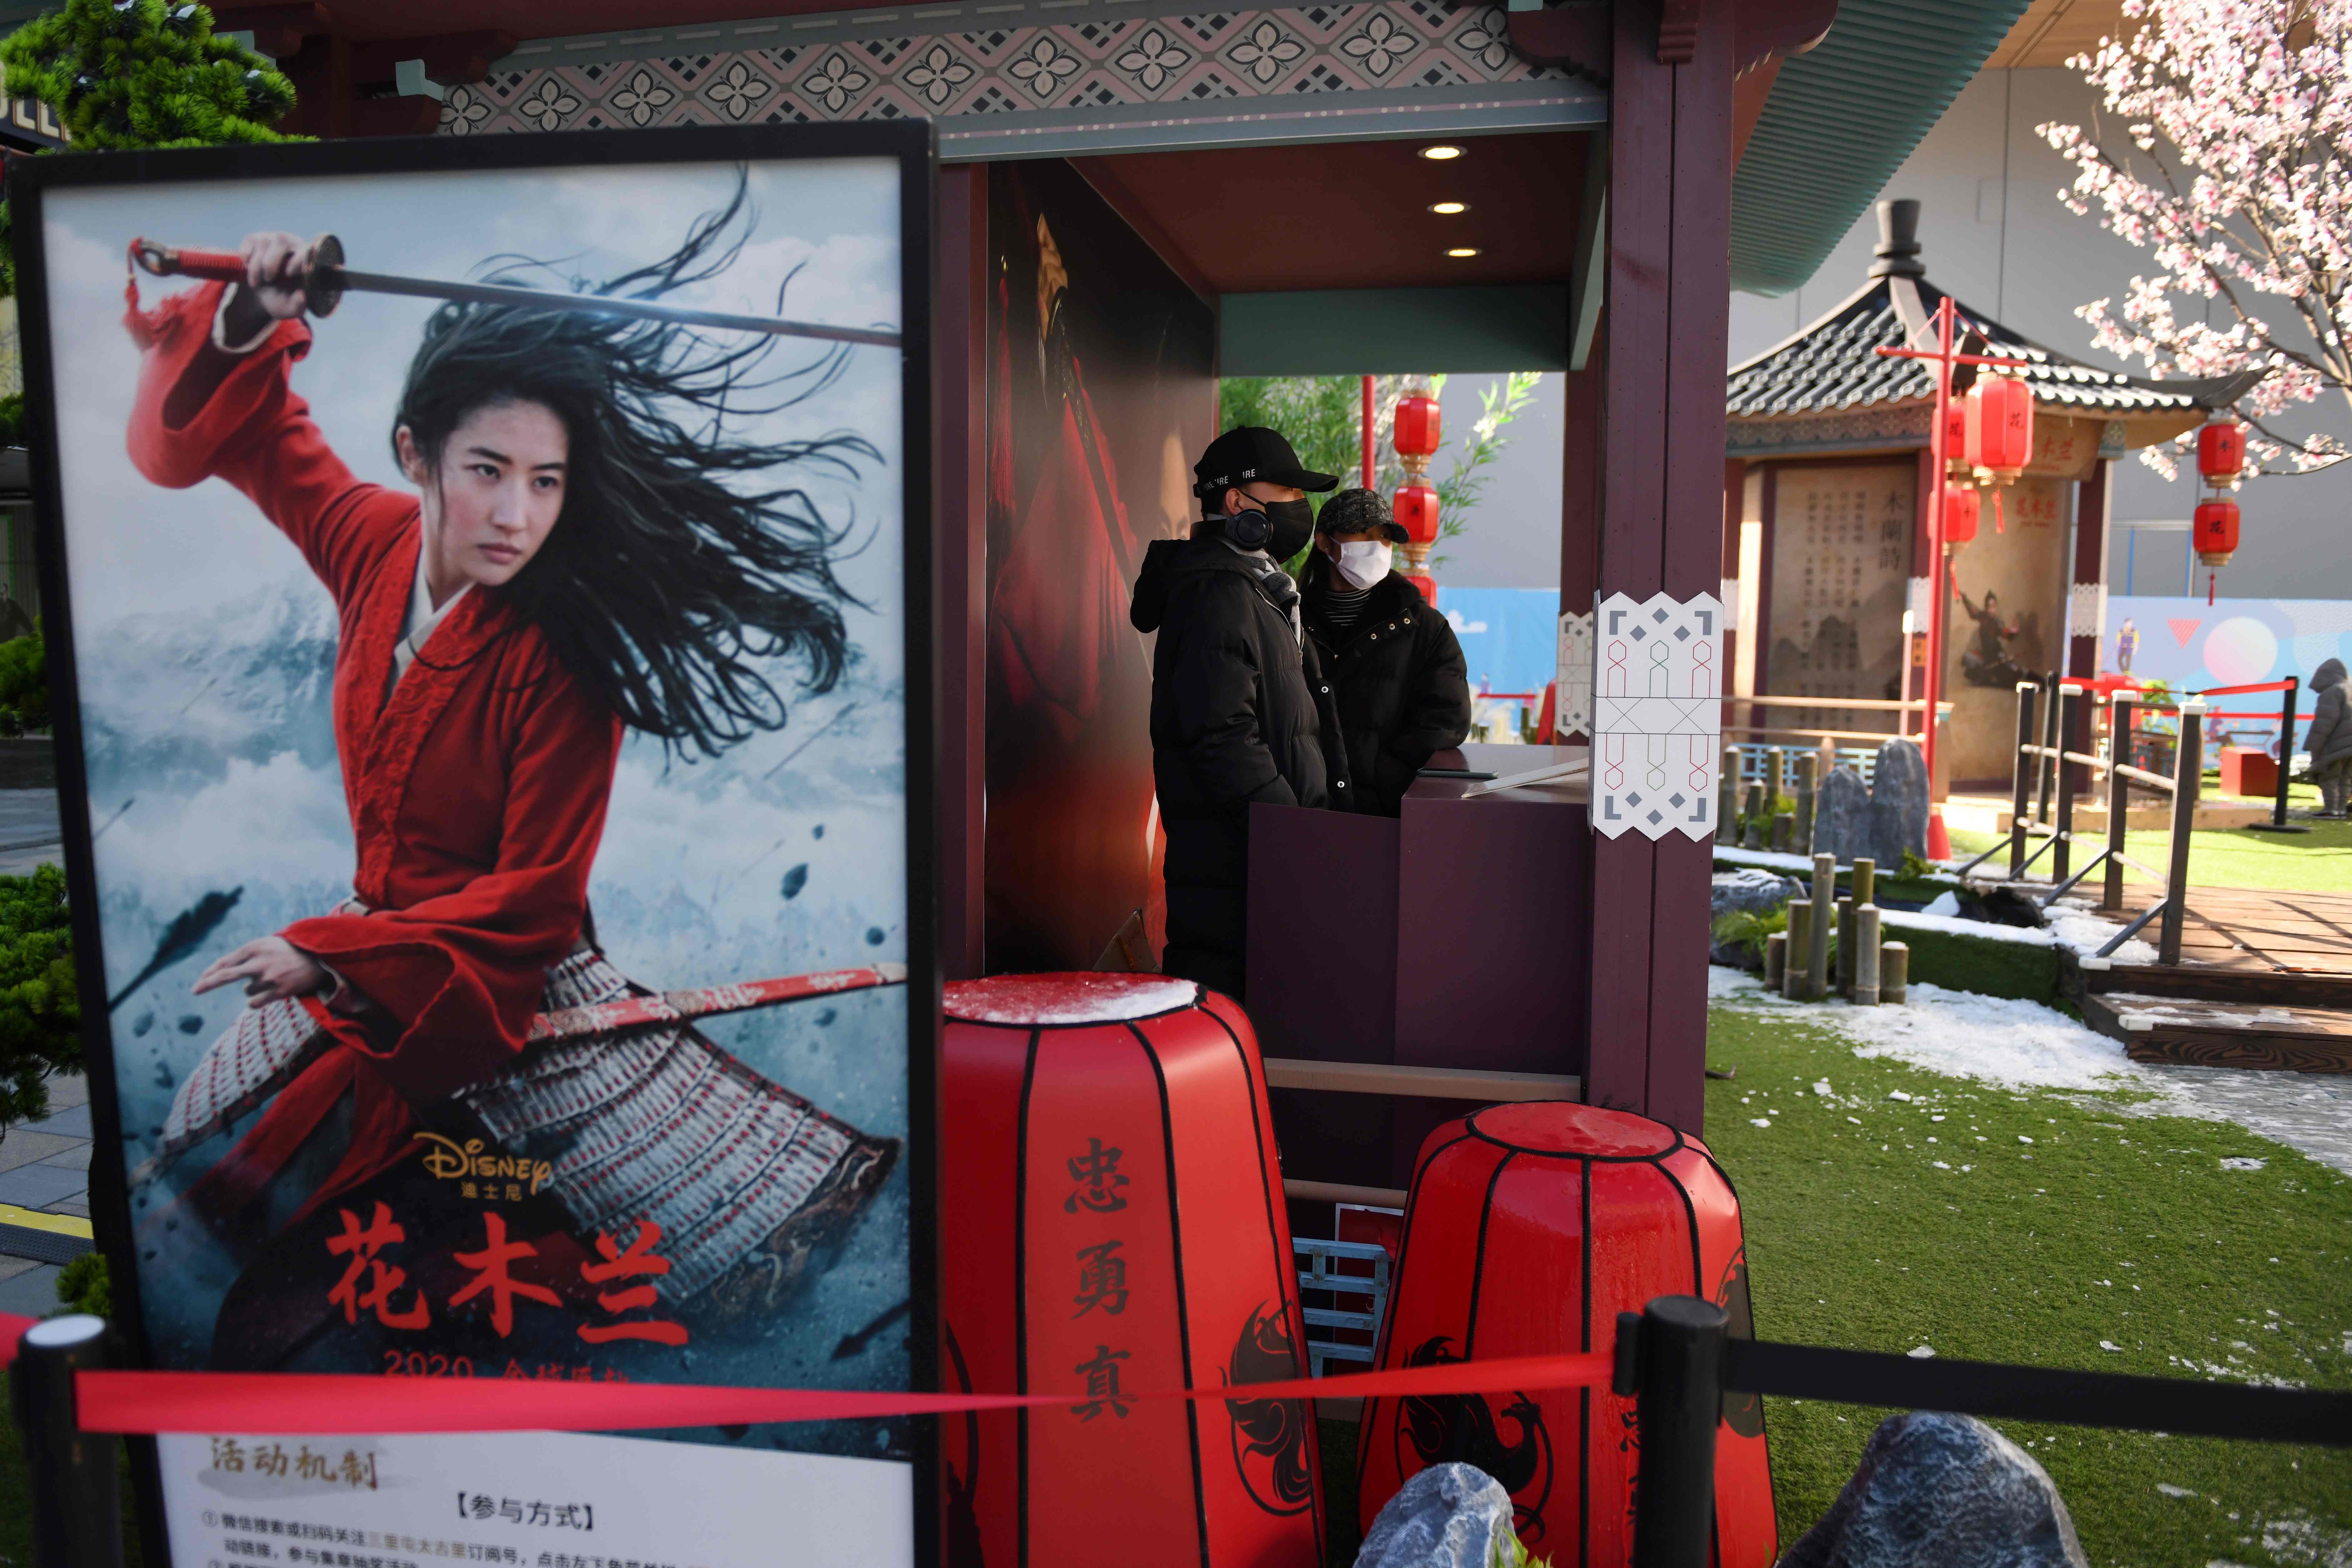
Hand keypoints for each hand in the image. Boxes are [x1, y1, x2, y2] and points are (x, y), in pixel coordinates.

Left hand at [194, 936, 330, 1006]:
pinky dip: (257, 1000)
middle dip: (208, 983)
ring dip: (254, 989)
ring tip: (272, 979)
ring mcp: (270, 977)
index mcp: (255, 947)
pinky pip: (254, 1003)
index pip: (226, 962)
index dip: (210, 973)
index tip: (198, 984)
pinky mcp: (279, 992)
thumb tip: (218, 973)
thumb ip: (245, 955)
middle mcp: (260, 962)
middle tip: (194, 990)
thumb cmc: (287, 952)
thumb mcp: (266, 945)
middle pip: (227, 975)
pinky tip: (272, 992)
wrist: (320, 959)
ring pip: (246, 991)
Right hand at [239, 231, 311, 319]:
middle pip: (282, 241)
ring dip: (256, 269)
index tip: (289, 274)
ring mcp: (272, 237)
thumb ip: (298, 304)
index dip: (298, 259)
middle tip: (268, 281)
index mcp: (307, 258)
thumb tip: (301, 295)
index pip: (307, 249)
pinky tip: (251, 269)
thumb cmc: (282, 298)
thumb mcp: (291, 308)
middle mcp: (292, 242)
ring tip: (258, 281)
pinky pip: (247, 248)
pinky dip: (246, 262)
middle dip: (270, 266)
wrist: (264, 293)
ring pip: (262, 246)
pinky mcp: (254, 238)